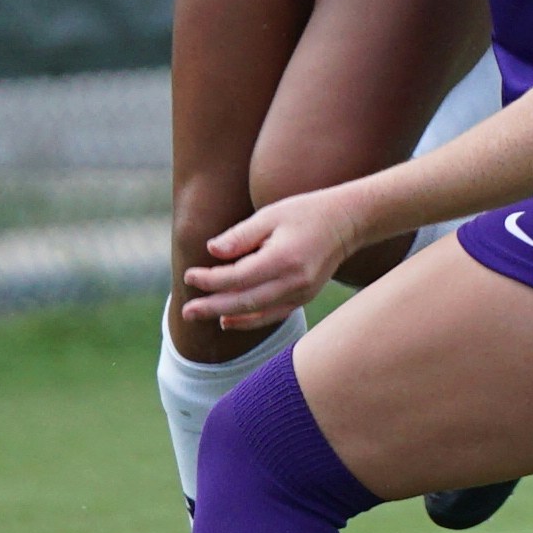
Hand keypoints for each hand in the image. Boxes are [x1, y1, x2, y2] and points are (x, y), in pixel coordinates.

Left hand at [183, 180, 366, 336]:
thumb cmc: (305, 212)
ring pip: (257, 313)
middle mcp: (294, 282)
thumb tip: (211, 251)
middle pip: (244, 301)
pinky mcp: (304, 297)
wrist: (346, 222)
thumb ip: (240, 235)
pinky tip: (228, 320)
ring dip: (226, 315)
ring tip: (199, 315)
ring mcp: (302, 293)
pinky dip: (249, 320)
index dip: (210, 279)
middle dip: (212, 306)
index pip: (238, 277)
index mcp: (283, 259)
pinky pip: (272, 314)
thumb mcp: (271, 214)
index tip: (189, 275)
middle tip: (186, 311)